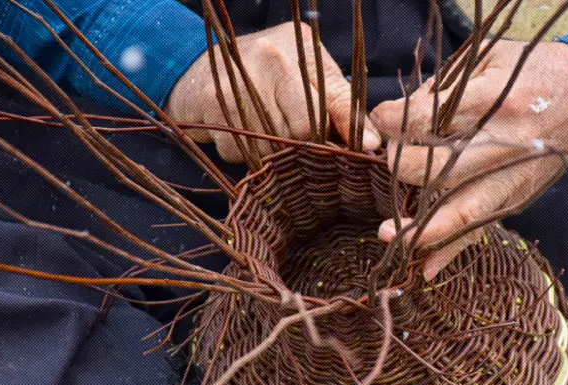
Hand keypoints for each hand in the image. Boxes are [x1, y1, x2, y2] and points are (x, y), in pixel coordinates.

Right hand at [165, 22, 380, 159]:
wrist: (193, 69)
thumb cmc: (264, 72)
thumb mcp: (307, 73)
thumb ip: (340, 103)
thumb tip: (374, 144)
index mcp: (297, 49)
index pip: (331, 101)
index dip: (348, 130)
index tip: (367, 150)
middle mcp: (269, 60)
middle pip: (303, 132)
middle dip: (305, 145)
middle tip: (297, 139)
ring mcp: (240, 85)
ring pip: (274, 147)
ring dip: (274, 152)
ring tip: (265, 129)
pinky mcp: (215, 110)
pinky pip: (244, 153)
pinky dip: (246, 153)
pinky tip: (242, 131)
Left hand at [370, 39, 567, 279]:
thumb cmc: (533, 71)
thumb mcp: (489, 58)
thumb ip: (444, 86)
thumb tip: (399, 117)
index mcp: (496, 102)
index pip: (430, 118)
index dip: (395, 121)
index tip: (377, 120)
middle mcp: (505, 146)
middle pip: (442, 170)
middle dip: (403, 167)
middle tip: (388, 160)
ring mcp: (513, 178)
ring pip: (463, 210)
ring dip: (423, 228)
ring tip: (389, 235)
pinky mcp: (517, 198)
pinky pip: (481, 228)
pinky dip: (453, 249)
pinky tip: (426, 268)